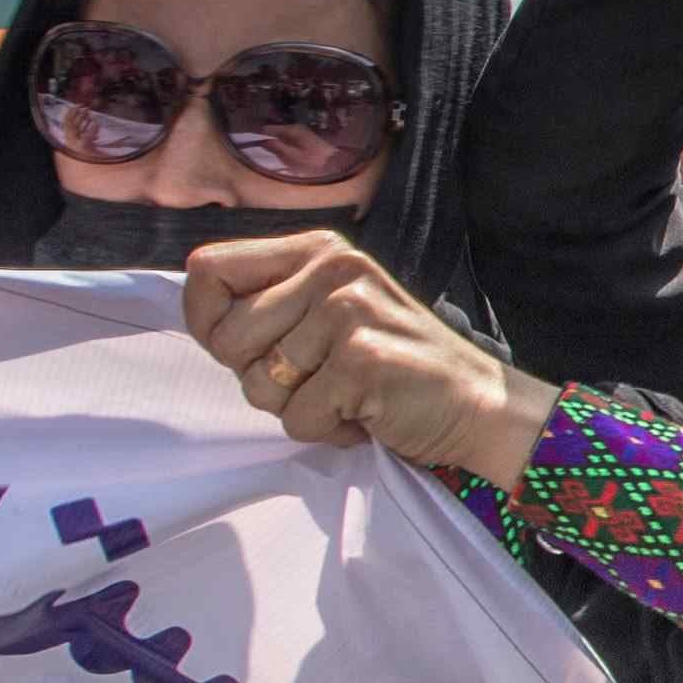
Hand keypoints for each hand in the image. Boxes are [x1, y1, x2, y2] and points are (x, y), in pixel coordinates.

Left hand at [182, 235, 549, 481]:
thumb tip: (203, 319)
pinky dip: (328, 431)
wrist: (479, 404)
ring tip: (344, 394)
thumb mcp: (332, 311)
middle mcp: (332, 268)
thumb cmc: (396, 366)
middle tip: (314, 379)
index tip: (246, 349)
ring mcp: (348, 311)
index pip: (206, 269)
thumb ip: (273, 304)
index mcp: (317, 250)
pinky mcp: (361, 359)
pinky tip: (367, 413)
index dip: (207, 321)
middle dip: (257, 377)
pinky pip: (297, 418)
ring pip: (258, 383)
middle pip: (225, 335)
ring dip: (297, 409)